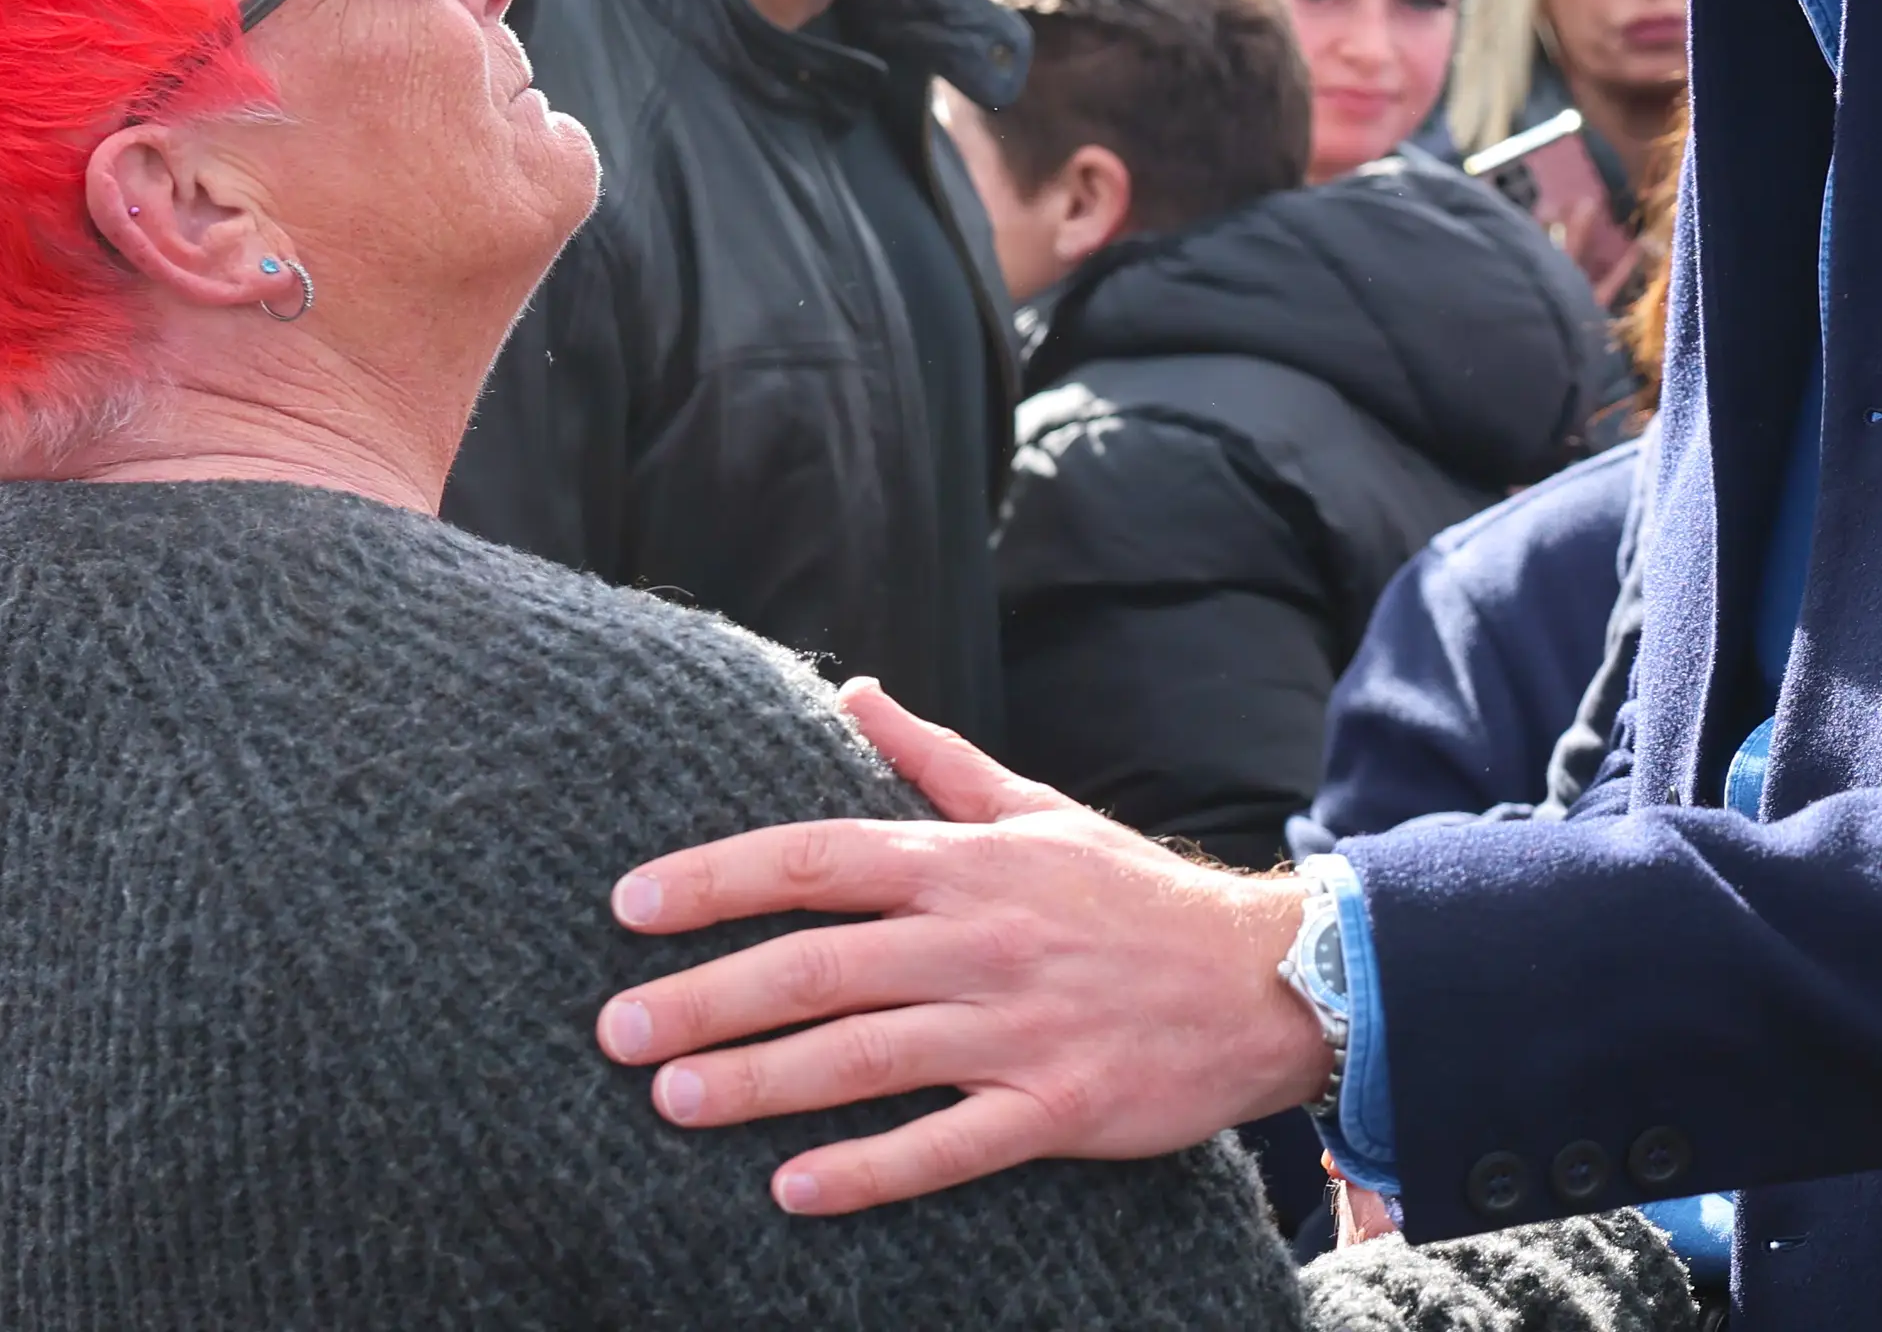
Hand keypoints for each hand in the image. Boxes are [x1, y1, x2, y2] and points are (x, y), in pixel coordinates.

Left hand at [597, 681, 1332, 1215]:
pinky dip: (867, 1170)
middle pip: (817, 966)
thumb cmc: (1135, 896)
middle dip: (705, 997)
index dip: (718, 878)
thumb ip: (935, 761)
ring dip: (759, 1081)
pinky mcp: (1055, 1107)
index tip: (631, 905)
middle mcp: (978, 941)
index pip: (817, 859)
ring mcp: (1014, 1029)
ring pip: (863, 1056)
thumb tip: (852, 693)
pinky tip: (792, 1189)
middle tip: (613, 1030)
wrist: (1267, 977)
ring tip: (671, 1100)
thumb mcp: (1036, 809)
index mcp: (965, 864)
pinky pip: (945, 1144)